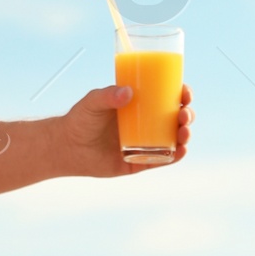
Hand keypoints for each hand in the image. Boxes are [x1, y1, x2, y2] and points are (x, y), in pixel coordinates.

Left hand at [60, 82, 193, 176]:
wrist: (67, 147)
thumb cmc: (80, 120)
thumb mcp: (93, 102)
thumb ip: (107, 95)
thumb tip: (128, 93)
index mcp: (140, 106)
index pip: (168, 97)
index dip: (182, 94)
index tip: (185, 93)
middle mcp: (146, 124)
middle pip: (176, 118)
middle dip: (187, 115)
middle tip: (183, 115)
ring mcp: (145, 144)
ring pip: (174, 139)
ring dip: (185, 134)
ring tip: (183, 132)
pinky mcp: (140, 162)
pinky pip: (163, 160)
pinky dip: (176, 156)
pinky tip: (181, 151)